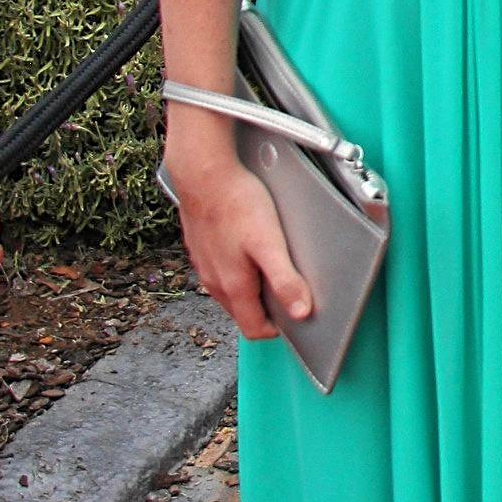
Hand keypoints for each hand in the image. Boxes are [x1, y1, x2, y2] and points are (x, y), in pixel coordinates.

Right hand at [166, 126, 309, 340]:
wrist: (202, 171)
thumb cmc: (236, 202)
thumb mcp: (269, 243)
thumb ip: (285, 279)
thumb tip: (301, 312)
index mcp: (233, 287)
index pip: (254, 330)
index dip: (278, 330)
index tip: (295, 316)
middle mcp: (214, 282)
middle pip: (244, 312)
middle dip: (267, 308)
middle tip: (289, 287)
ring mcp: (205, 265)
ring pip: (231, 291)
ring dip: (252, 287)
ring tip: (271, 264)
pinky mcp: (201, 247)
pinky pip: (221, 269)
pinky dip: (237, 267)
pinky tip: (248, 244)